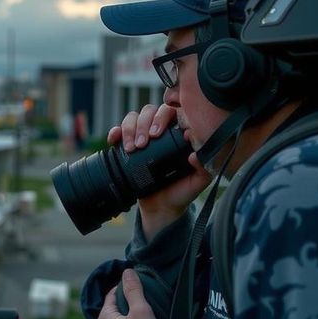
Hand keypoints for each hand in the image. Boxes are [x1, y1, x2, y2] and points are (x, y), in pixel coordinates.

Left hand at [97, 269, 161, 318]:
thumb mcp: (141, 311)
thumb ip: (134, 291)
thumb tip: (127, 272)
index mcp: (105, 317)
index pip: (112, 295)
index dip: (124, 287)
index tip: (136, 284)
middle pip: (113, 311)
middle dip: (125, 304)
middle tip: (141, 300)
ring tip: (141, 318)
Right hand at [107, 104, 211, 236]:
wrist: (161, 207)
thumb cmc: (181, 192)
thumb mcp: (197, 182)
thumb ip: (203, 168)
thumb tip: (194, 153)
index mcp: (178, 133)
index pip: (171, 111)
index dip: (162, 117)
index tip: (157, 134)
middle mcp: (161, 130)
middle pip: (149, 111)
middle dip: (143, 124)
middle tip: (142, 143)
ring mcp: (143, 135)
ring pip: (133, 117)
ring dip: (130, 128)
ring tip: (131, 148)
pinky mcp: (128, 144)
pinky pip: (119, 130)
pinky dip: (115, 131)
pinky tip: (114, 140)